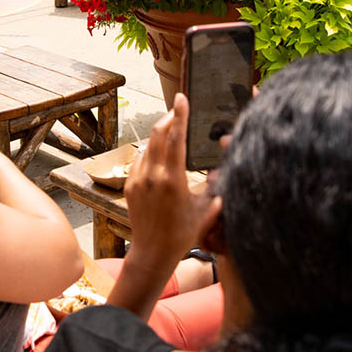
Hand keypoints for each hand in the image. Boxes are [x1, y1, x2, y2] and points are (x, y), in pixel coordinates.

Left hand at [124, 94, 221, 267]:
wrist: (152, 253)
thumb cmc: (183, 234)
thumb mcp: (206, 210)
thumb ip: (215, 187)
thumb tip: (222, 169)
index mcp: (173, 179)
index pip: (175, 138)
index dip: (179, 115)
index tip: (182, 98)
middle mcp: (153, 176)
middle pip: (157, 135)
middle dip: (168, 118)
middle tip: (177, 109)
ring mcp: (138, 179)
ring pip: (148, 146)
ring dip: (159, 135)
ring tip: (171, 130)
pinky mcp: (129, 185)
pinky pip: (140, 160)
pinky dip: (151, 152)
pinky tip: (160, 155)